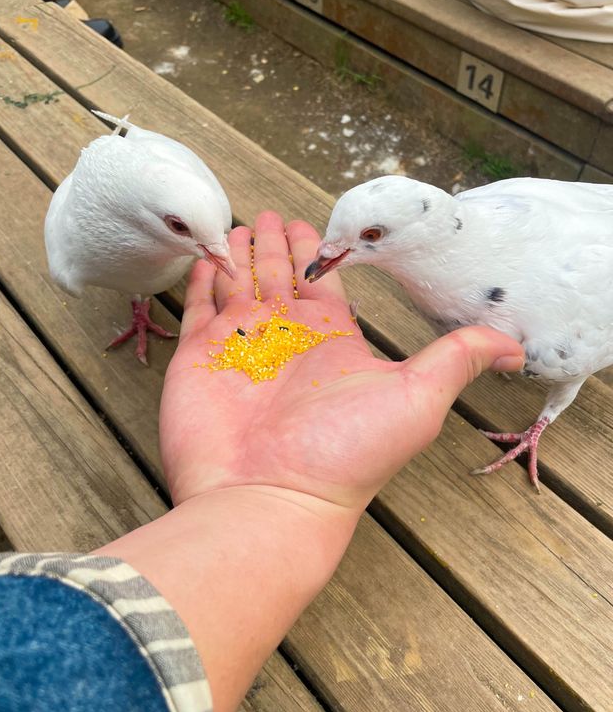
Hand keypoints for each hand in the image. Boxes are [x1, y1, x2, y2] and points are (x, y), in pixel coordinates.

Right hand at [160, 211, 523, 514]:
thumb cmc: (343, 454)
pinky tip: (206, 260)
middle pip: (281, 276)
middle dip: (278, 245)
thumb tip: (513, 346)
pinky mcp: (198, 358)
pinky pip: (198, 308)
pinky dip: (201, 283)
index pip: (325, 283)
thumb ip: (457, 359)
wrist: (268, 497)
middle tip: (271, 214)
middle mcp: (286, 339)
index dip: (321, 252)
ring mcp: (240, 347)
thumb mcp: (416, 398)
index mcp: (332, 340)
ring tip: (240, 227)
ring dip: (241, 256)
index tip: (313, 224)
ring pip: (239, 285)